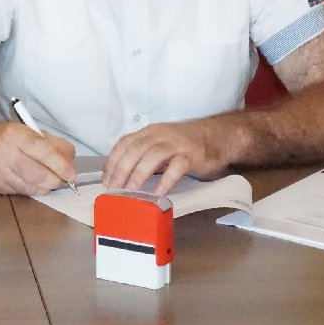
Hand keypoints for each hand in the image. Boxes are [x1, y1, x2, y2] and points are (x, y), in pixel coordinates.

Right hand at [0, 122, 76, 195]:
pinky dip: (31, 189)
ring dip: (44, 187)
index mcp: (16, 134)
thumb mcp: (30, 132)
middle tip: (62, 180)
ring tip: (47, 180)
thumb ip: (53, 144)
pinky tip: (30, 181)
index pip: (43, 151)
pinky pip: (20, 192)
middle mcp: (5, 153)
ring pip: (31, 187)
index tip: (71, 174)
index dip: (60, 165)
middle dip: (55, 180)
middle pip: (38, 174)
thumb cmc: (7, 137)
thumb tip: (70, 161)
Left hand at [102, 120, 232, 194]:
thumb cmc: (184, 144)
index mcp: (149, 132)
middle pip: (136, 149)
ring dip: (139, 173)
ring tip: (131, 190)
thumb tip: (122, 174)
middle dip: (122, 169)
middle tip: (114, 187)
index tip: (106, 178)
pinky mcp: (192, 155)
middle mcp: (160, 135)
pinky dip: (166, 180)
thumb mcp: (160, 145)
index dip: (113, 160)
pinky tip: (158, 192)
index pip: (125, 143)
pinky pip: (177, 167)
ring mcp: (176, 144)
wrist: (216, 137)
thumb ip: (143, 155)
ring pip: (153, 155)